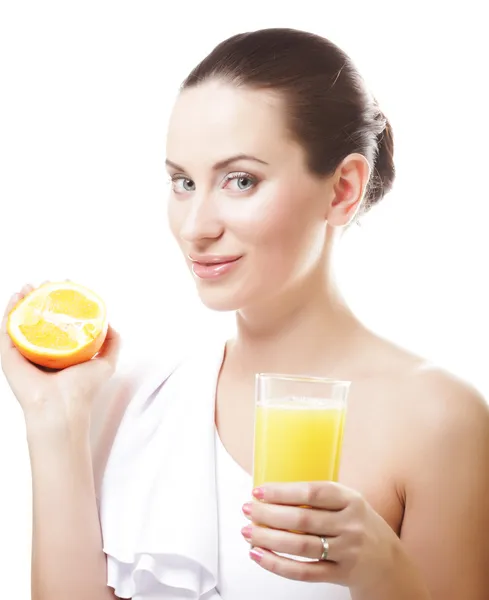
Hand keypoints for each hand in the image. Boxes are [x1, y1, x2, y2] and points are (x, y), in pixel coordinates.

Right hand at [0, 283, 119, 420]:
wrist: (63, 408)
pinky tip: (17, 296)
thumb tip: (111, 324)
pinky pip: (7, 328)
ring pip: (21, 319)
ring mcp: (24, 351)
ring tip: (31, 285)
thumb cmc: (84, 390)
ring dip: (24, 299)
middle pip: (39, 316)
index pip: (59, 319)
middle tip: (47, 282)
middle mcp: (41, 349)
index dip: (62, 300)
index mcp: (60, 349)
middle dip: (42, 296)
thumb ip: (112, 343)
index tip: (68, 285)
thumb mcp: (106, 363)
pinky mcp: (10, 355)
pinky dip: (10, 310)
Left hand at [241, 481, 399, 591]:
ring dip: (268, 539)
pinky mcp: (340, 575)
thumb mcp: (349, 503)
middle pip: (302, 520)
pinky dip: (277, 564)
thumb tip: (274, 492)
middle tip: (248, 510)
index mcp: (351, 500)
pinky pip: (304, 572)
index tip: (259, 491)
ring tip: (248, 532)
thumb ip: (320, 497)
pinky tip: (260, 555)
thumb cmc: (360, 525)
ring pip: (300, 546)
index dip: (283, 492)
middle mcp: (350, 525)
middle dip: (268, 515)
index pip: (312, 493)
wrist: (389, 563)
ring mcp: (347, 552)